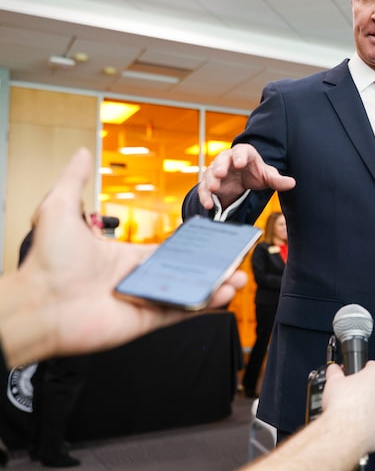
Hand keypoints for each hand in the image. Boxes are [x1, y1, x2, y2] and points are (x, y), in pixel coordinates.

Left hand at [1, 148, 248, 366]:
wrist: (38, 304)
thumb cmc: (45, 262)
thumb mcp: (60, 209)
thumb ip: (75, 180)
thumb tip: (81, 152)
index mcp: (124, 257)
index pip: (167, 251)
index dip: (191, 247)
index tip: (211, 240)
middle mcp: (138, 279)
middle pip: (185, 272)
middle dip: (212, 267)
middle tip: (233, 259)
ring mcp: (145, 299)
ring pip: (190, 292)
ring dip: (216, 285)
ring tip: (238, 278)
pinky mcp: (148, 320)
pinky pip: (182, 310)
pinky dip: (205, 304)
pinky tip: (224, 293)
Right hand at [197, 143, 295, 209]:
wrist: (241, 181)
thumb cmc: (254, 174)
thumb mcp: (266, 176)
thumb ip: (277, 180)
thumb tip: (292, 183)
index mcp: (244, 154)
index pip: (242, 151)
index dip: (240, 156)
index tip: (240, 163)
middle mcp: (228, 159)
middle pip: (222, 159)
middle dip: (220, 166)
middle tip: (220, 173)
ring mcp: (216, 171)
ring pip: (210, 173)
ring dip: (211, 181)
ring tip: (213, 188)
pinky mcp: (209, 184)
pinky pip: (204, 189)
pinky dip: (205, 197)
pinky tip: (208, 205)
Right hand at [322, 362, 374, 452]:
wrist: (346, 433)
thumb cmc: (342, 407)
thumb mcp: (333, 382)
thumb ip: (335, 372)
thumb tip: (333, 369)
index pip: (371, 367)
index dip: (359, 372)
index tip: (352, 378)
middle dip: (365, 390)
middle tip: (350, 396)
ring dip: (370, 408)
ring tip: (353, 412)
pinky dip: (373, 424)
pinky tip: (360, 425)